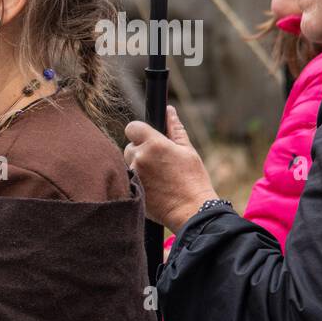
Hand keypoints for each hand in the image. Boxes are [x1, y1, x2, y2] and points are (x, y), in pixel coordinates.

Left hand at [123, 106, 218, 232]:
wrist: (190, 210)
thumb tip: (169, 110)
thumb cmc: (193, 179)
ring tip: (158, 176)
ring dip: (138, 165)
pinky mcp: (129, 188)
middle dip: (140, 150)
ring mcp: (132, 174)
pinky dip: (136, 178)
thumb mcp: (188, 150)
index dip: (139, 131)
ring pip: (128, 162)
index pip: (132, 127)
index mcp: (154, 144)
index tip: (148, 138)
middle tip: (159, 161)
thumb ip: (175, 128)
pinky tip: (152, 186)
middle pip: (129, 146)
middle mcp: (139, 157)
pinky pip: (128, 177)